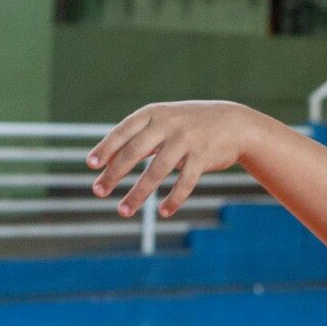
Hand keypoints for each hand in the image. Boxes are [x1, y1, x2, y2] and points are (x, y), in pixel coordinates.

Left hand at [87, 101, 252, 217]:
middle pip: (135, 151)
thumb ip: (139, 137)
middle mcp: (169, 125)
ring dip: (138, 193)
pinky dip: (173, 199)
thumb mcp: (166, 121)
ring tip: (123, 211)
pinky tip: (163, 212)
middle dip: (114, 173)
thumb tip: (107, 161)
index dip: (106, 148)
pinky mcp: (203, 157)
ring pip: (157, 171)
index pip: (124, 131)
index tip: (90, 165)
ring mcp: (187, 140)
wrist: (236, 124)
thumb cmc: (191, 124)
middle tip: (98, 192)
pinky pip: (185, 182)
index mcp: (155, 113)